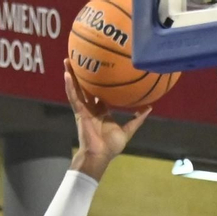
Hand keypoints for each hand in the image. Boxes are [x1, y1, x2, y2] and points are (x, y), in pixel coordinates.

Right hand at [64, 61, 149, 179]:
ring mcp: (84, 109)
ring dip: (72, 75)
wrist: (100, 155)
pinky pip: (74, 97)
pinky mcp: (79, 112)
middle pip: (86, 87)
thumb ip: (137, 119)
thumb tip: (149, 108)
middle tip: (81, 59)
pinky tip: (67, 75)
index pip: (100, 93)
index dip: (100, 82)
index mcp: (102, 111)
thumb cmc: (112, 146)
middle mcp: (92, 108)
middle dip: (83, 75)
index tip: (101, 69)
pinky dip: (70, 86)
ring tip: (68, 60)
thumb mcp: (128, 130)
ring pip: (77, 89)